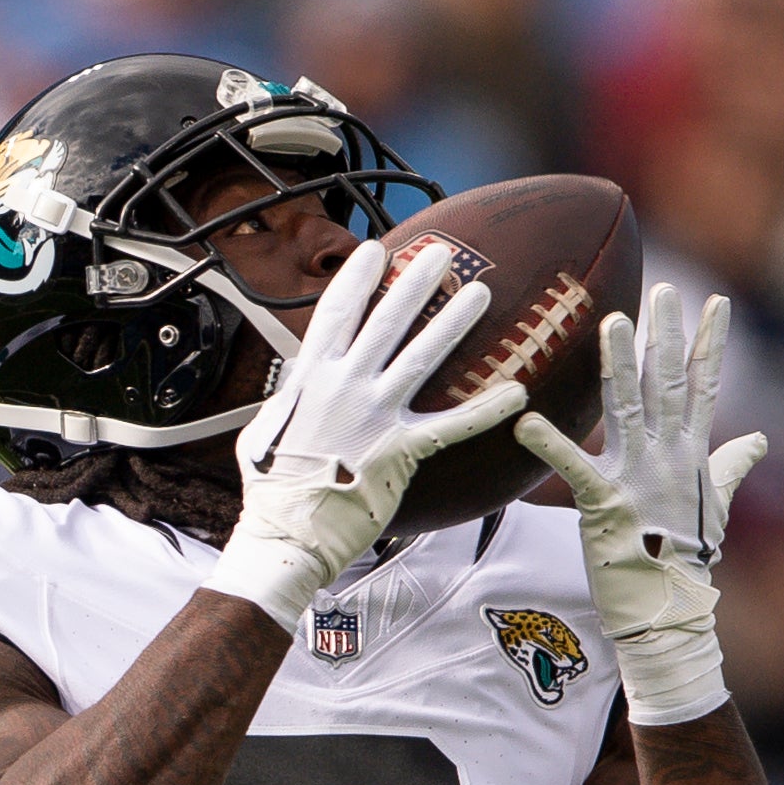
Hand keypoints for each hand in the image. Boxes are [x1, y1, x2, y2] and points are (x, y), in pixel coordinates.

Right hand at [203, 238, 526, 627]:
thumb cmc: (274, 488)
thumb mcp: (267, 428)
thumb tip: (298, 379)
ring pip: (422, 357)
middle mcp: (344, 386)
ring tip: (480, 293)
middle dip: (415, 283)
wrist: (289, 533)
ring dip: (453, 322)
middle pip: (386, 322)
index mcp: (310, 376)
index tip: (373, 251)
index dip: (355, 279)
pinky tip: (516, 392)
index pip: (336, 313)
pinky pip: (452, 424)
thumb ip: (291, 397)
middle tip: (441, 255)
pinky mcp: (402, 449)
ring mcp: (375, 415)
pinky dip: (485, 409)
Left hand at [513, 283, 767, 724]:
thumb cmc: (686, 557)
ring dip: (620, 365)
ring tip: (612, 322)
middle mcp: (668, 458)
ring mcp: (639, 479)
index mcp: (690, 454)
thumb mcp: (715, 503)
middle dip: (666, 335)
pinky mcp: (606, 505)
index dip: (708, 344)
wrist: (669, 608)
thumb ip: (733, 464)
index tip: (714, 302)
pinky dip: (550, 445)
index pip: (702, 387)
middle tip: (662, 289)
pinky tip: (525, 420)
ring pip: (629, 410)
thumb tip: (759, 440)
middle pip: (667, 385)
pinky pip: (574, 469)